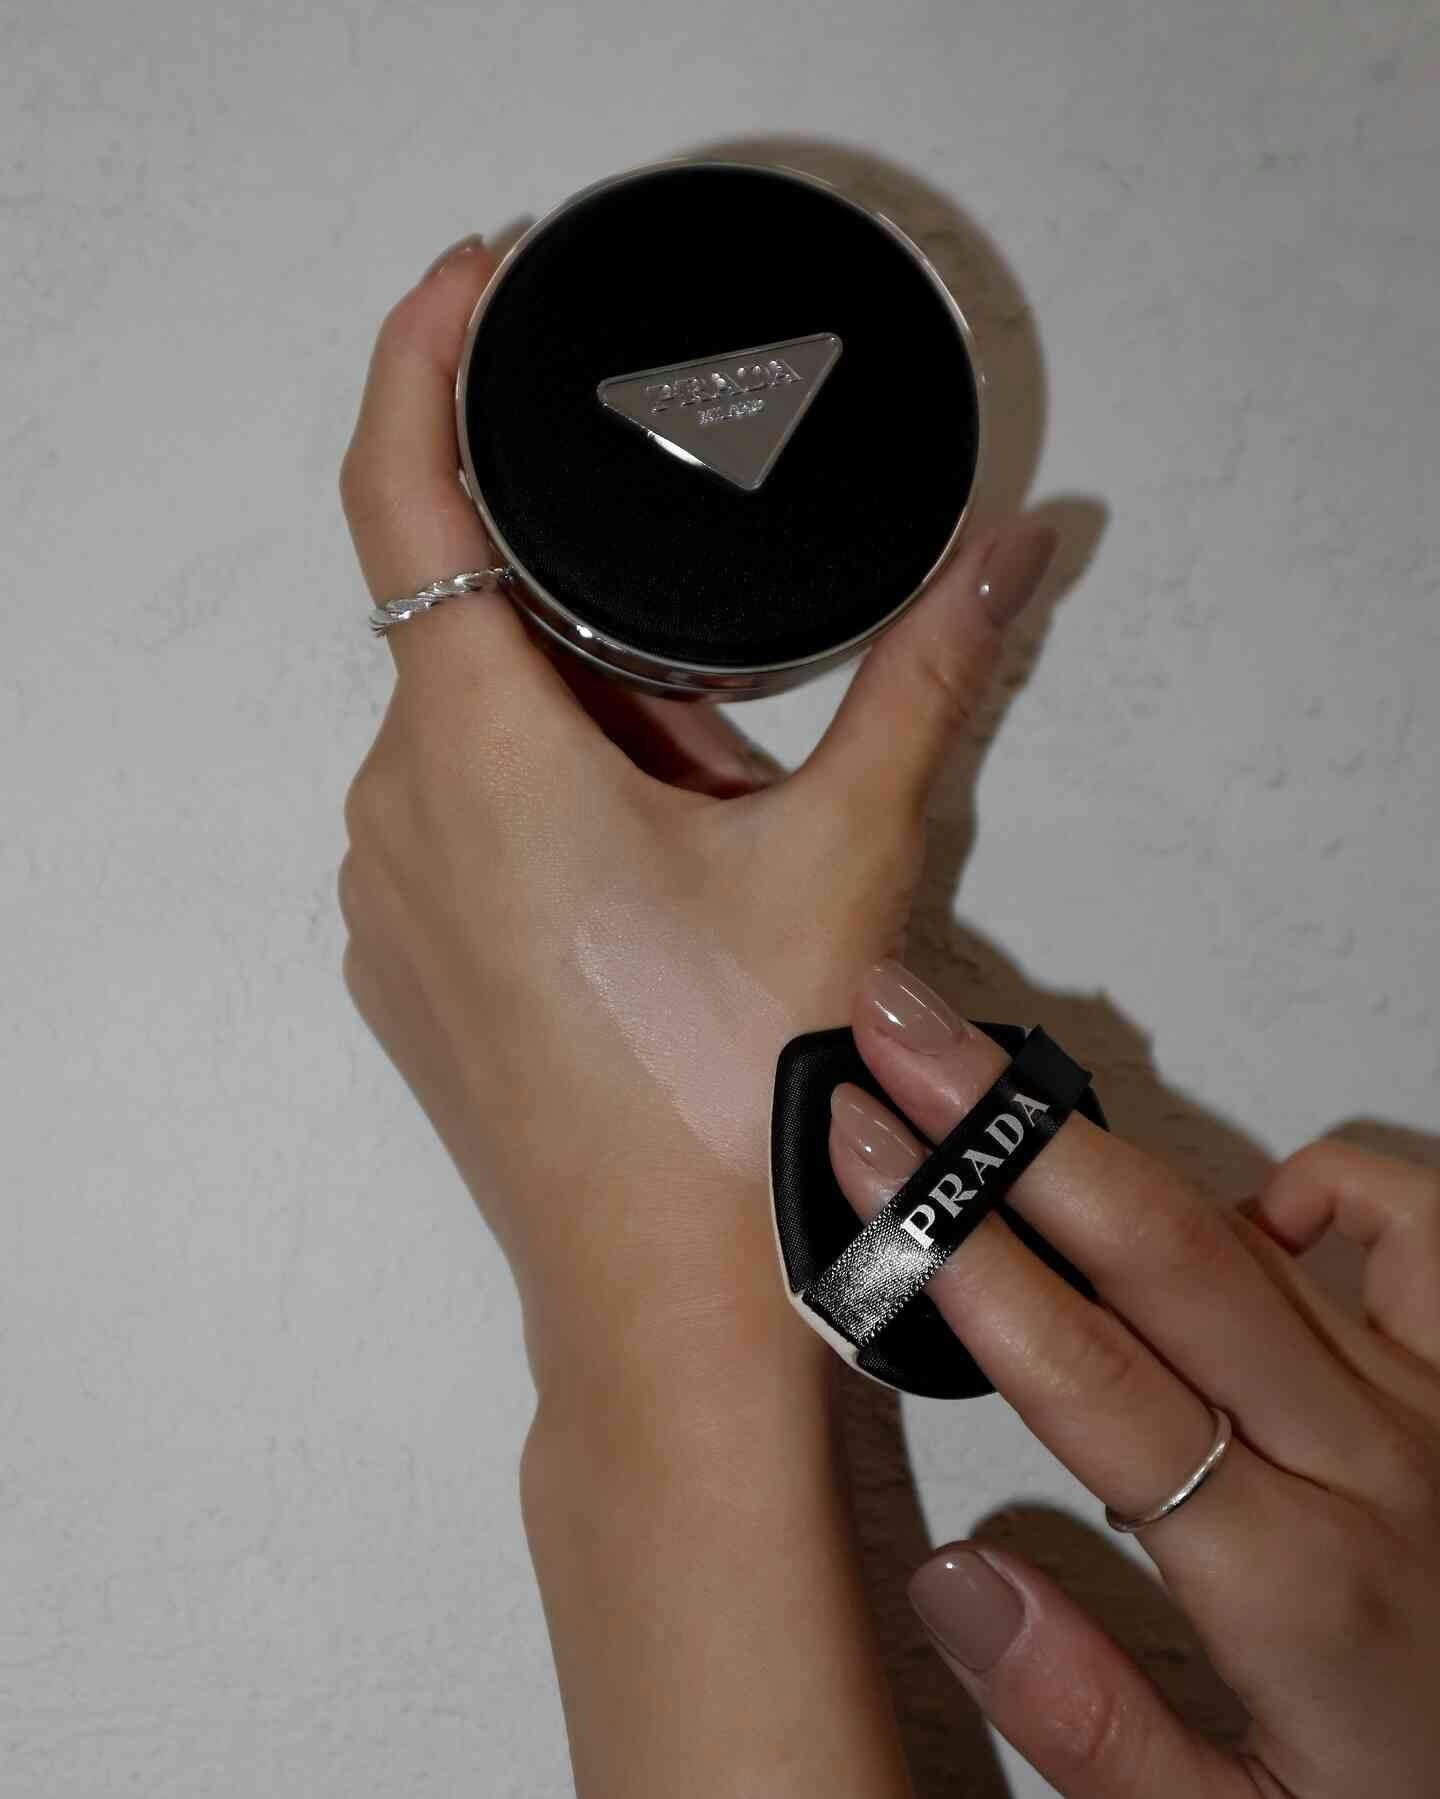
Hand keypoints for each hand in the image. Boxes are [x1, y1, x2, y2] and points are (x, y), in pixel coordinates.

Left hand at [337, 235, 1058, 1388]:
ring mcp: (384, 899)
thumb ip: (926, 679)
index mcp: (478, 751)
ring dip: (593, 750)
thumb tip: (1010, 553)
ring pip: (483, 745)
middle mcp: (394, 809)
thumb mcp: (844, 856)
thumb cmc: (731, 1086)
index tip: (466, 278)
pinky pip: (460, 830)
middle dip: (616, 658)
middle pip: (491, 645)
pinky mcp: (401, 965)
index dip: (416, 359)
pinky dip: (548, 821)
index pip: (398, 494)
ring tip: (710, 855)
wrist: (663, 1304)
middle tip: (737, 755)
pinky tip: (641, 911)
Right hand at [826, 958, 1439, 1796]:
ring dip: (1104, 1141)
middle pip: (1160, 1248)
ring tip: (996, 1081)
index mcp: (1289, 1583)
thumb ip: (1089, 1721)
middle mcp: (1365, 1462)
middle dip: (1004, 1130)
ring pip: (1251, 1224)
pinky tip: (1241, 1207)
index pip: (1089, 1378)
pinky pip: (1413, 1226)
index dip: (961, 1249)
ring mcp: (1432, 1400)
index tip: (869, 1155)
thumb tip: (956, 1579)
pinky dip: (1319, 1184)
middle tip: (900, 1035)